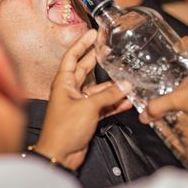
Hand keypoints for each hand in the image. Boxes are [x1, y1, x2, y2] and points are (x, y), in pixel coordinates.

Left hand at [36, 29, 131, 170]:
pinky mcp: (86, 116)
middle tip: (110, 48)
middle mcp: (70, 90)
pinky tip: (127, 101)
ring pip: (98, 90)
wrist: (59, 154)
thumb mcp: (88, 107)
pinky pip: (103, 105)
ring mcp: (79, 103)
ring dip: (112, 86)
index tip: (93, 33)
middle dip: (97, 59)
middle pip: (86, 70)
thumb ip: (108, 96)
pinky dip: (114, 103)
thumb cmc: (65, 129)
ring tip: (127, 78)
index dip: (82, 43)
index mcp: (63, 82)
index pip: (72, 57)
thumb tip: (126, 86)